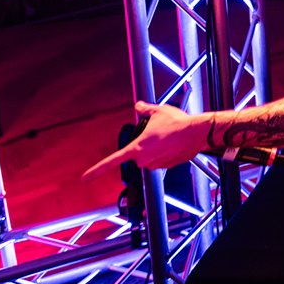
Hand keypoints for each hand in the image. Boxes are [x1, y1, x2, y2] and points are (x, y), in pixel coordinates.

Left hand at [83, 101, 205, 181]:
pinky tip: (174, 142)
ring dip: (155, 149)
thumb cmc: (178, 124)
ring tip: (167, 136)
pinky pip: (161, 160)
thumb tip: (139, 106)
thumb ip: (144, 109)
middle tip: (156, 134)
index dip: (97, 170)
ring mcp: (157, 164)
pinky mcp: (168, 166)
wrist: (197, 133)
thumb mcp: (157, 111)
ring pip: (150, 158)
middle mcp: (145, 159)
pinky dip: (166, 152)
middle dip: (144, 146)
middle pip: (136, 155)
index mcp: (138, 148)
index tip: (86, 178)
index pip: (112, 160)